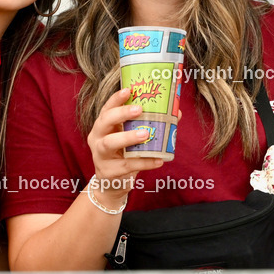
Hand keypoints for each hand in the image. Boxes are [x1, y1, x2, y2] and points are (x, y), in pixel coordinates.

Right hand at [86, 88, 163, 207]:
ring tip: (146, 134)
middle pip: (104, 121)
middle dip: (121, 114)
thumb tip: (177, 112)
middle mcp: (97, 137)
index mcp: (103, 125)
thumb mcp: (132, 137)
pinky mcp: (108, 172)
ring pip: (109, 143)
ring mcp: (100, 155)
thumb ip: (149, 125)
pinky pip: (126, 165)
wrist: (111, 183)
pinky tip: (158, 160)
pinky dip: (143, 163)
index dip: (116, 99)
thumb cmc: (123, 154)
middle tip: (139, 109)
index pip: (107, 108)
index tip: (129, 90)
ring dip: (128, 137)